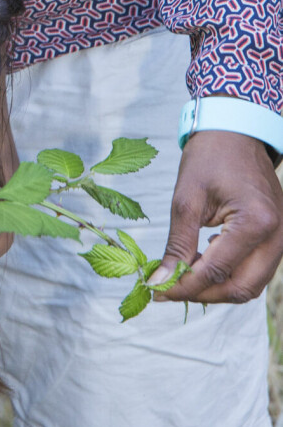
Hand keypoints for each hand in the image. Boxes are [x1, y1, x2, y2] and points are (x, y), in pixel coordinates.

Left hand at [150, 131, 282, 303]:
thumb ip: (177, 244)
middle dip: (203, 294)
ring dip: (217, 287)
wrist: (237, 132)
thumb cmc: (209, 158)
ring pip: (251, 284)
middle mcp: (276, 236)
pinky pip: (256, 269)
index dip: (185, 287)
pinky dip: (230, 273)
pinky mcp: (278, 237)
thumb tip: (162, 281)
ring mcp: (282, 238)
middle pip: (241, 288)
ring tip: (185, 275)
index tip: (157, 292)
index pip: (217, 271)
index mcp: (255, 223)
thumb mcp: (186, 199)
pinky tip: (205, 260)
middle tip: (171, 288)